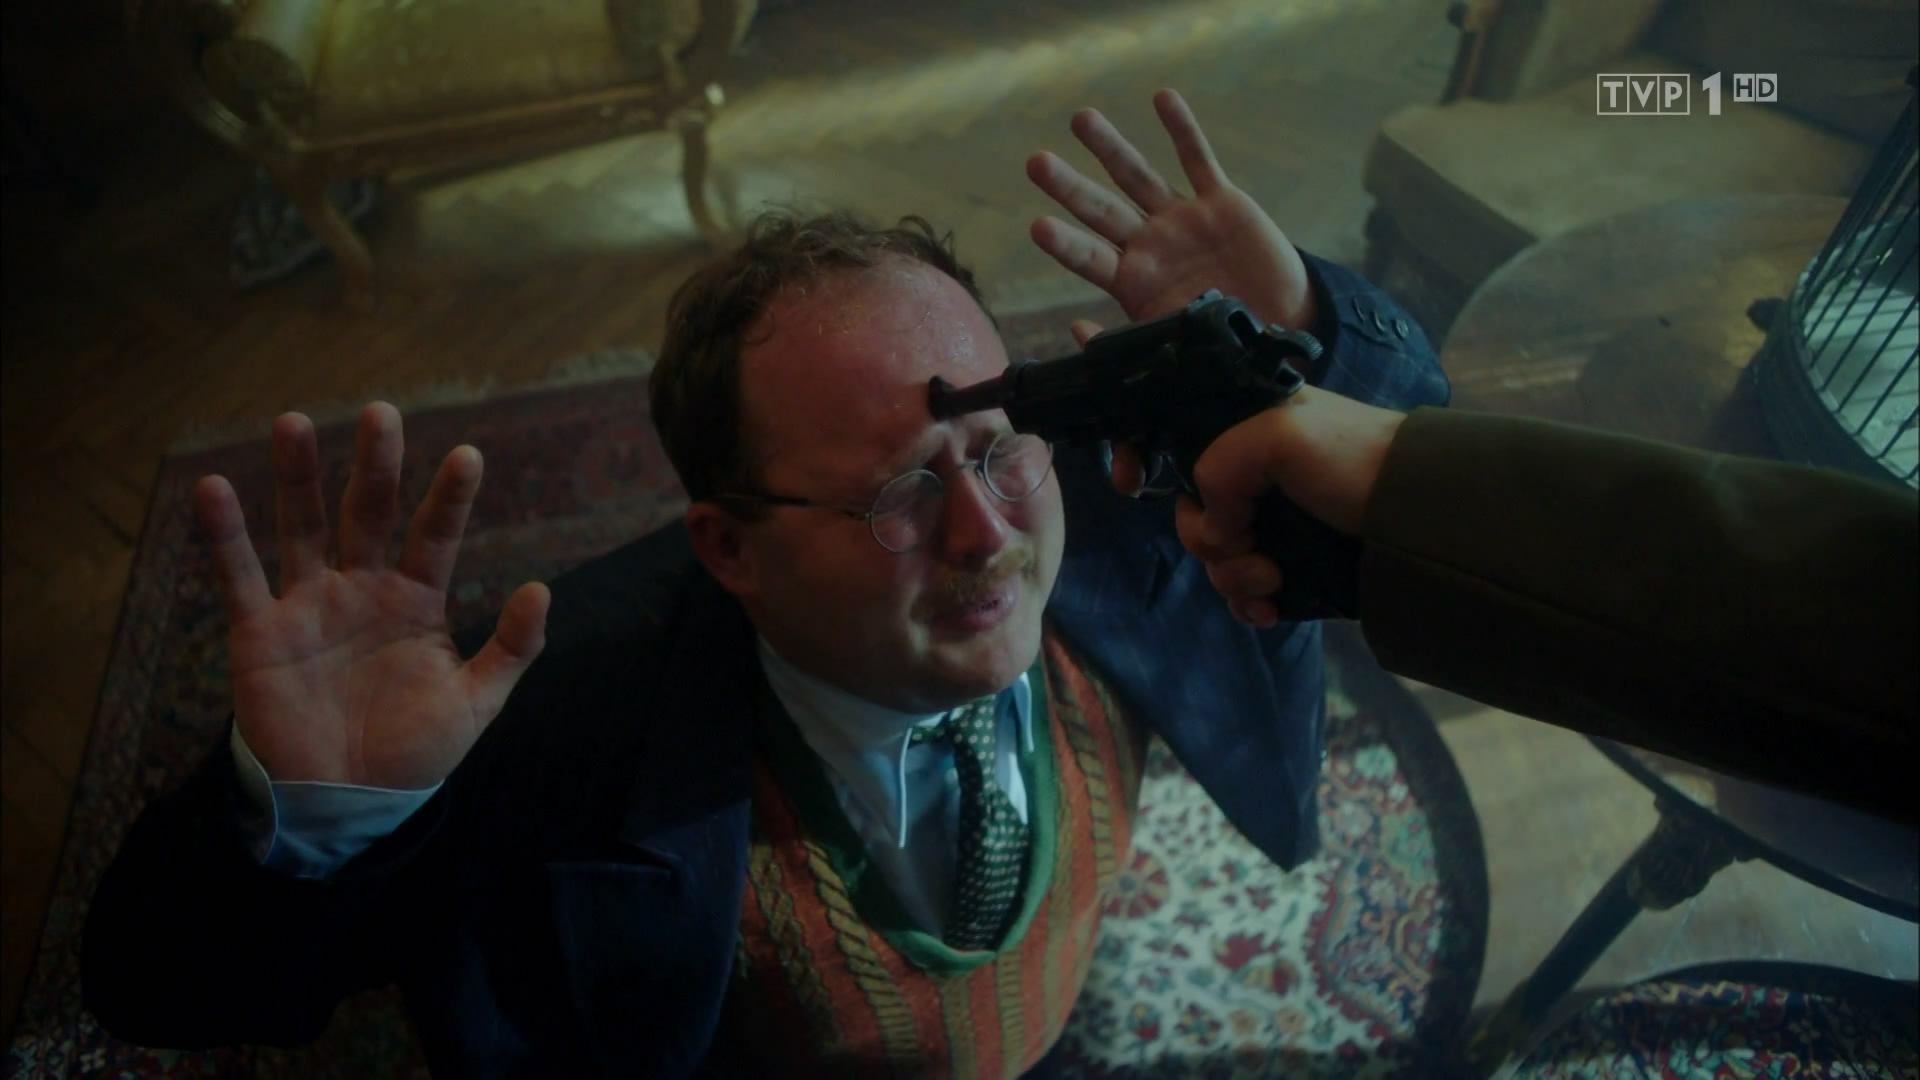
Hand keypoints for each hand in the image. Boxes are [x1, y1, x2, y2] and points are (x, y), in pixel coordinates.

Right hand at [198, 403, 549, 788]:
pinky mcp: (260, 632)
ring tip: (296, 421)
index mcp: (416, 600)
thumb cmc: (413, 752)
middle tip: (382, 413)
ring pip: (302, 526)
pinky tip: (212, 486)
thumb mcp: (474, 703)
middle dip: (375, 466)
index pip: (435, 536)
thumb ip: (510, 649)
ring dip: (298, 476)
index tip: (469, 455)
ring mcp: (309, 604)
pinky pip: (238, 575)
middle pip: (368, 513)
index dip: (450, 498)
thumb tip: (542, 588)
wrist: (346, 802)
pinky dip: (223, 534)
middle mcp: (361, 589)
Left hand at [1027, 88, 1315, 330]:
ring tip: (1080, 119)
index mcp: (1133, 281)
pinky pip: (1198, 160)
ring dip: (1109, 147)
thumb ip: (1122, 343)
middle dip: (1070, 187)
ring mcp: (1182, 219)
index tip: (1038, 228)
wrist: (1278, 328)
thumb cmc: (1219, 346)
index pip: (1091, 258)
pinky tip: (1162, 98)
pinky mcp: (1221, 202)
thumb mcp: (1170, 350)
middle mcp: (1150, 244)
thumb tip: (1074, 330)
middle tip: (1036, 163)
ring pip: (1138, 176)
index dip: (1067, 244)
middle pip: (1101, 209)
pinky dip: (1182, 130)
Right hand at [1174, 390, 1406, 627]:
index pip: (1192, 470)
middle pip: (1202, 526)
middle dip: (1217, 549)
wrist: (1423, 512)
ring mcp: (1279, 530)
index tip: (1213, 516)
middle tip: (1253, 552)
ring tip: (1273, 582)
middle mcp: (1260, 484)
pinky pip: (1250, 594)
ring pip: (1223, 565)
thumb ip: (1220, 467)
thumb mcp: (1280, 435)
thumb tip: (1213, 532)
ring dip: (1236, 580)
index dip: (1191, 500)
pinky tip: (1270, 611)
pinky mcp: (1298, 570)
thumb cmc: (1352, 460)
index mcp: (1252, 437)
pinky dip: (1250, 605)